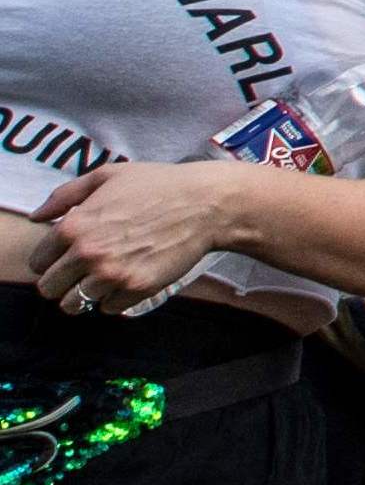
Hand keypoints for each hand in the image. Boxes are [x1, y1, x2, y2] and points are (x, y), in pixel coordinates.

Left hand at [38, 159, 260, 312]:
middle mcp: (87, 253)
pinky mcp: (136, 289)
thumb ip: (65, 195)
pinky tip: (128, 277)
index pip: (37, 262)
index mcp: (74, 226)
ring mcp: (112, 274)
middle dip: (63, 281)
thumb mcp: (108, 176)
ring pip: (74, 305)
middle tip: (83, 270)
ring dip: (86, 293)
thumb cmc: (158, 185)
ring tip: (105, 277)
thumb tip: (36, 217)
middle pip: (49, 289)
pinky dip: (115, 298)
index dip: (51, 258)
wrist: (207, 203)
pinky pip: (108, 308)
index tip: (67, 255)